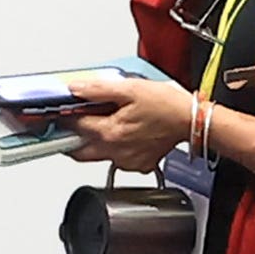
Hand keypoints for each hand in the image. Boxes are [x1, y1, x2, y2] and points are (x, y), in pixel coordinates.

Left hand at [69, 72, 200, 169]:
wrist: (191, 120)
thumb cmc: (166, 104)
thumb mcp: (130, 88)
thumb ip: (98, 90)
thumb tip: (76, 89)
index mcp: (110, 132)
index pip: (75, 127)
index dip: (66, 117)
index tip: (63, 112)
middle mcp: (116, 151)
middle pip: (79, 152)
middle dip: (71, 140)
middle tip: (71, 127)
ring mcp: (127, 161)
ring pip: (98, 157)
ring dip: (94, 144)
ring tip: (104, 125)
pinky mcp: (139, 164)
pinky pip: (118, 160)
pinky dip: (115, 149)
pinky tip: (125, 134)